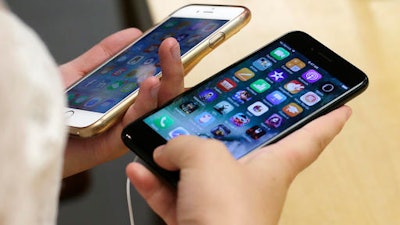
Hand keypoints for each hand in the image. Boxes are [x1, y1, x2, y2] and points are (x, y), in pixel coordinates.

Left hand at [60, 29, 183, 176]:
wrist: (33, 133)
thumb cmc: (53, 109)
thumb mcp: (79, 73)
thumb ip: (104, 55)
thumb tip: (131, 35)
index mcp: (125, 99)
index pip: (156, 79)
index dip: (166, 61)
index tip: (171, 42)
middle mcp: (128, 114)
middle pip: (162, 93)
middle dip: (172, 67)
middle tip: (171, 45)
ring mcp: (124, 129)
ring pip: (156, 108)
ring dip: (166, 82)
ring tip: (166, 58)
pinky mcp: (115, 143)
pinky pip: (136, 122)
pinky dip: (145, 102)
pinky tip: (149, 84)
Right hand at [126, 106, 351, 224]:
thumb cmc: (228, 213)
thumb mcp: (208, 158)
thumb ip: (186, 144)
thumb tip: (166, 151)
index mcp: (272, 164)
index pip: (310, 138)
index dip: (327, 121)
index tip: (341, 108)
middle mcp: (248, 182)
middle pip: (241, 149)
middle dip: (225, 132)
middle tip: (216, 114)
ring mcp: (220, 203)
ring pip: (198, 173)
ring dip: (174, 158)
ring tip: (157, 141)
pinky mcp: (196, 220)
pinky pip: (174, 195)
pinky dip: (155, 183)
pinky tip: (138, 170)